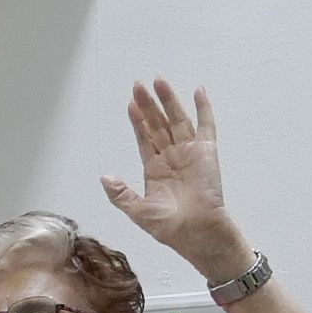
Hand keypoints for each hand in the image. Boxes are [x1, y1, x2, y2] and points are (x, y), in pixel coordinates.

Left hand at [100, 79, 244, 277]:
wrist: (196, 231)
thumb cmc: (169, 226)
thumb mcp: (138, 211)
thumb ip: (121, 194)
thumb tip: (104, 178)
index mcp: (155, 169)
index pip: (145, 138)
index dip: (138, 121)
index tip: (130, 103)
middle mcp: (172, 157)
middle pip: (159, 124)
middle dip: (149, 105)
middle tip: (139, 84)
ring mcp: (190, 152)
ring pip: (177, 120)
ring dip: (169, 100)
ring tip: (159, 80)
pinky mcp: (207, 152)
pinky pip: (207, 125)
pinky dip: (204, 108)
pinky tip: (198, 91)